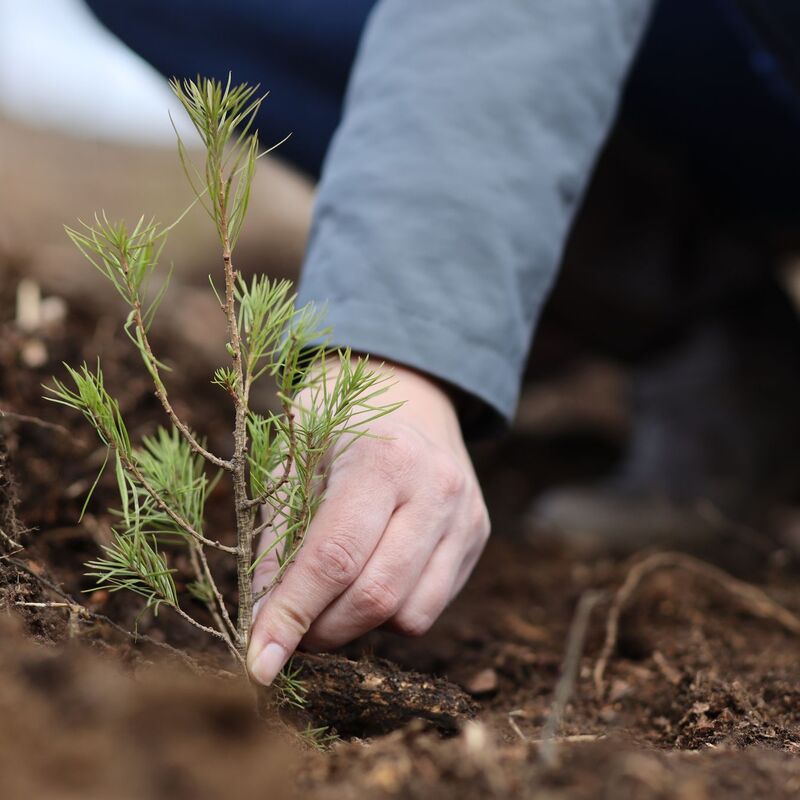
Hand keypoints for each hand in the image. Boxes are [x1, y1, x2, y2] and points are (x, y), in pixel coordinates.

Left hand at [247, 360, 490, 685]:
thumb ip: (278, 539)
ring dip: (357, 626)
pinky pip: (431, 605)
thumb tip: (263, 621)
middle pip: (375, 596)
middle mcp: (435, 488)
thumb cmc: (337, 425)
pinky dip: (391, 612)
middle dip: (321, 630)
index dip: (292, 615)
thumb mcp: (294, 462)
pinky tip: (370, 579)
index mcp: (383, 458)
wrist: (407, 392)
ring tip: (329, 599)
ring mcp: (465, 514)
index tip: (259, 662)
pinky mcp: (478, 534)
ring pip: (409, 614)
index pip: (334, 558)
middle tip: (287, 630)